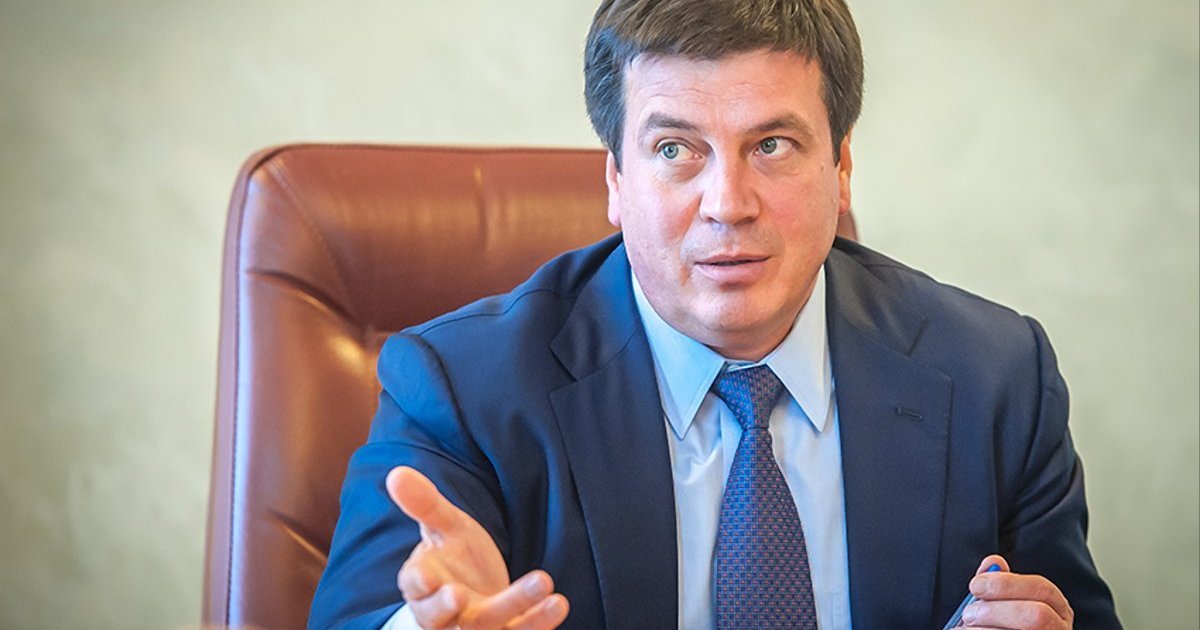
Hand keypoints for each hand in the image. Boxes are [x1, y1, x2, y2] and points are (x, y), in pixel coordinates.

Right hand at [387, 466, 569, 628]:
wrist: (480, 592)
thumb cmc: (455, 557)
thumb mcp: (444, 528)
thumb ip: (424, 504)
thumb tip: (397, 472)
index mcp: (423, 585)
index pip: (414, 586)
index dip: (418, 583)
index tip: (427, 576)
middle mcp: (444, 615)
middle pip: (437, 618)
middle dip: (446, 608)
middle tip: (458, 595)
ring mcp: (476, 628)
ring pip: (487, 624)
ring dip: (514, 604)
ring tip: (542, 580)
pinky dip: (539, 621)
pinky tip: (558, 602)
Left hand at [961, 555, 1073, 628]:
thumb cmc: (1003, 622)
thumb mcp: (1004, 601)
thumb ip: (1000, 583)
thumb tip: (993, 562)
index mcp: (1056, 608)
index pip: (1042, 589)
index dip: (1006, 584)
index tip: (976, 585)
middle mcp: (1059, 628)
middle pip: (1037, 615)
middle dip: (996, 611)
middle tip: (969, 613)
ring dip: (985, 629)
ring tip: (968, 627)